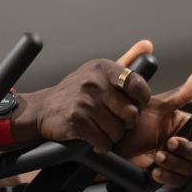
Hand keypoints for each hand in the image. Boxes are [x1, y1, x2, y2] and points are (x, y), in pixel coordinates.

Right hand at [21, 56, 151, 151]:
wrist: (43, 109)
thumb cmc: (77, 93)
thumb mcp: (99, 72)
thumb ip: (126, 60)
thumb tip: (148, 45)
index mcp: (103, 68)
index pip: (136, 85)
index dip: (141, 100)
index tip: (134, 105)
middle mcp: (94, 83)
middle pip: (130, 114)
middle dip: (125, 124)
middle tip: (116, 123)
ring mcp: (84, 102)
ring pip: (117, 131)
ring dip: (112, 137)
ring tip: (102, 131)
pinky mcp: (76, 121)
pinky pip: (103, 142)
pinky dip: (101, 146)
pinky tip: (94, 141)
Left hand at [118, 63, 191, 188]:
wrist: (114, 143)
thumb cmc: (133, 123)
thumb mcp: (155, 107)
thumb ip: (178, 96)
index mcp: (189, 126)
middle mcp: (188, 144)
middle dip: (189, 150)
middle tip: (170, 143)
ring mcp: (179, 161)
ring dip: (176, 163)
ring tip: (158, 156)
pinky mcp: (168, 175)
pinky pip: (179, 182)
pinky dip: (169, 177)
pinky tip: (155, 170)